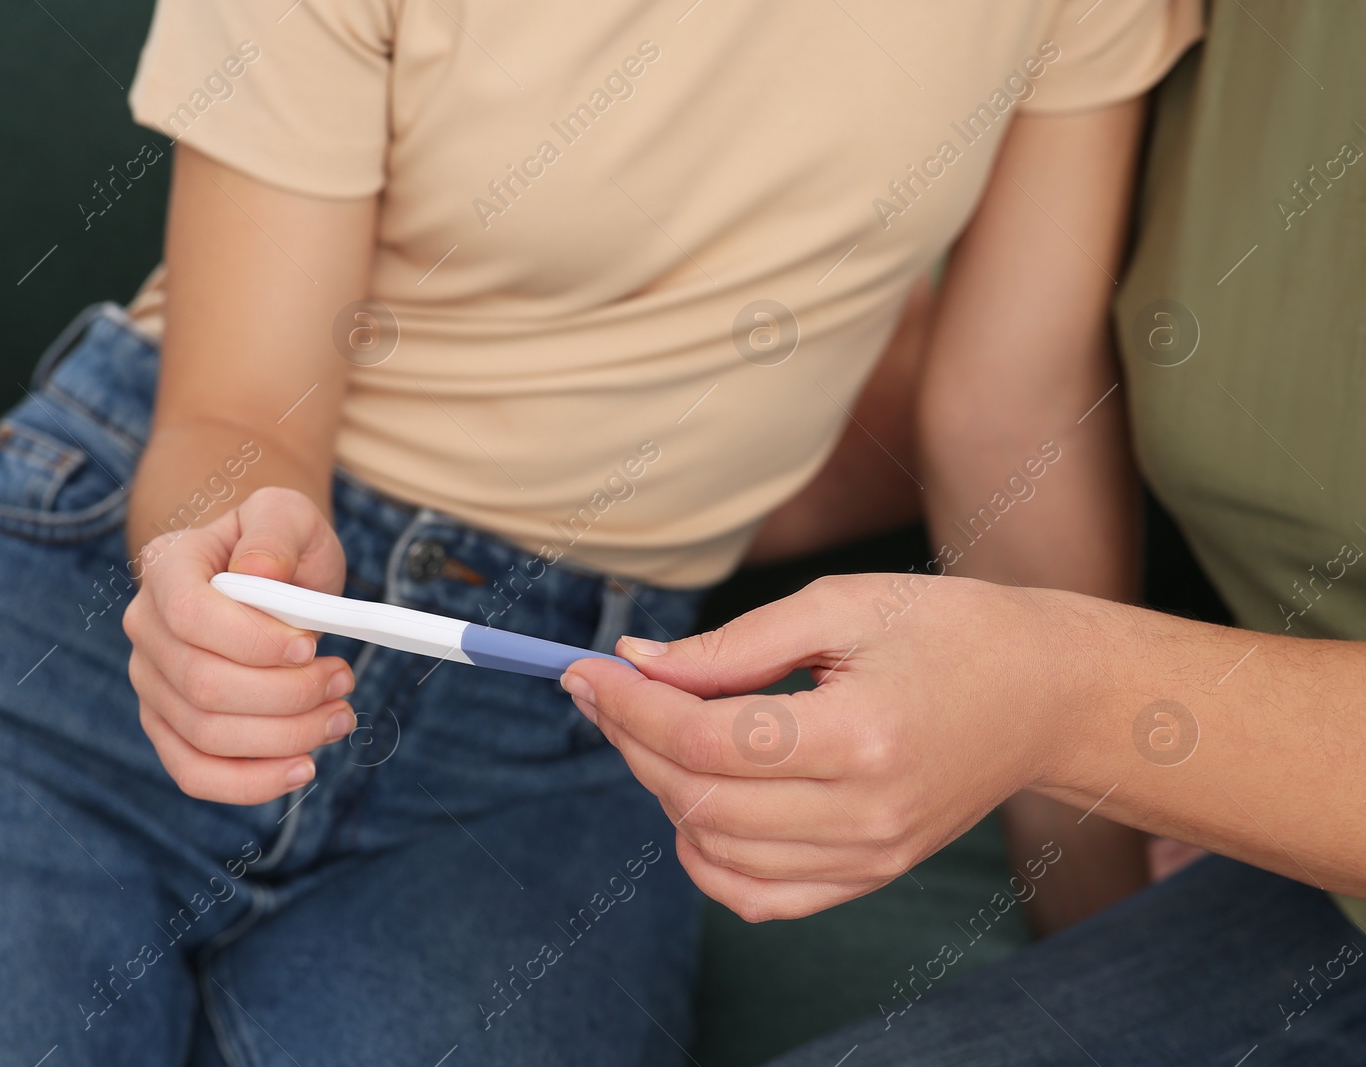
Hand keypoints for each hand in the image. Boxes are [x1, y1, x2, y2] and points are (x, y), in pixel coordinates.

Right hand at [122, 485, 356, 804]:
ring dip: (285, 736)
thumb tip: (258, 575)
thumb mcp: (286, 514)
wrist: (262, 576)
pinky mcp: (169, 727)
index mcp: (166, 569)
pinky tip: (302, 768)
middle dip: (287, 694)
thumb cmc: (276, 545)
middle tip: (343, 680)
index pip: (189, 614)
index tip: (310, 646)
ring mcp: (151, 684)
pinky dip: (251, 783)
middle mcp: (146, 629)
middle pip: (204, 684)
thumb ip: (274, 532)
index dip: (253, 641)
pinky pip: (195, 773)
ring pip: (206, 735)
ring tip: (339, 716)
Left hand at [560, 574, 1076, 920]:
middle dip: (630, 741)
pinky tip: (696, 801)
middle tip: (605, 689)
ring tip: (657, 729)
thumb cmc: (948, 630)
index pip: (707, 741)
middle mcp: (865, 813)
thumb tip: (637, 664)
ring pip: (715, 852)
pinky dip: (705, 856)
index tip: (585, 670)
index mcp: (862, 735)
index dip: (630, 706)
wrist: (1046, 693)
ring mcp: (870, 856)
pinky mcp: (870, 875)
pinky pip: (757, 895)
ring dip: (661, 790)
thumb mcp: (841, 605)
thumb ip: (733, 644)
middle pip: (699, 800)